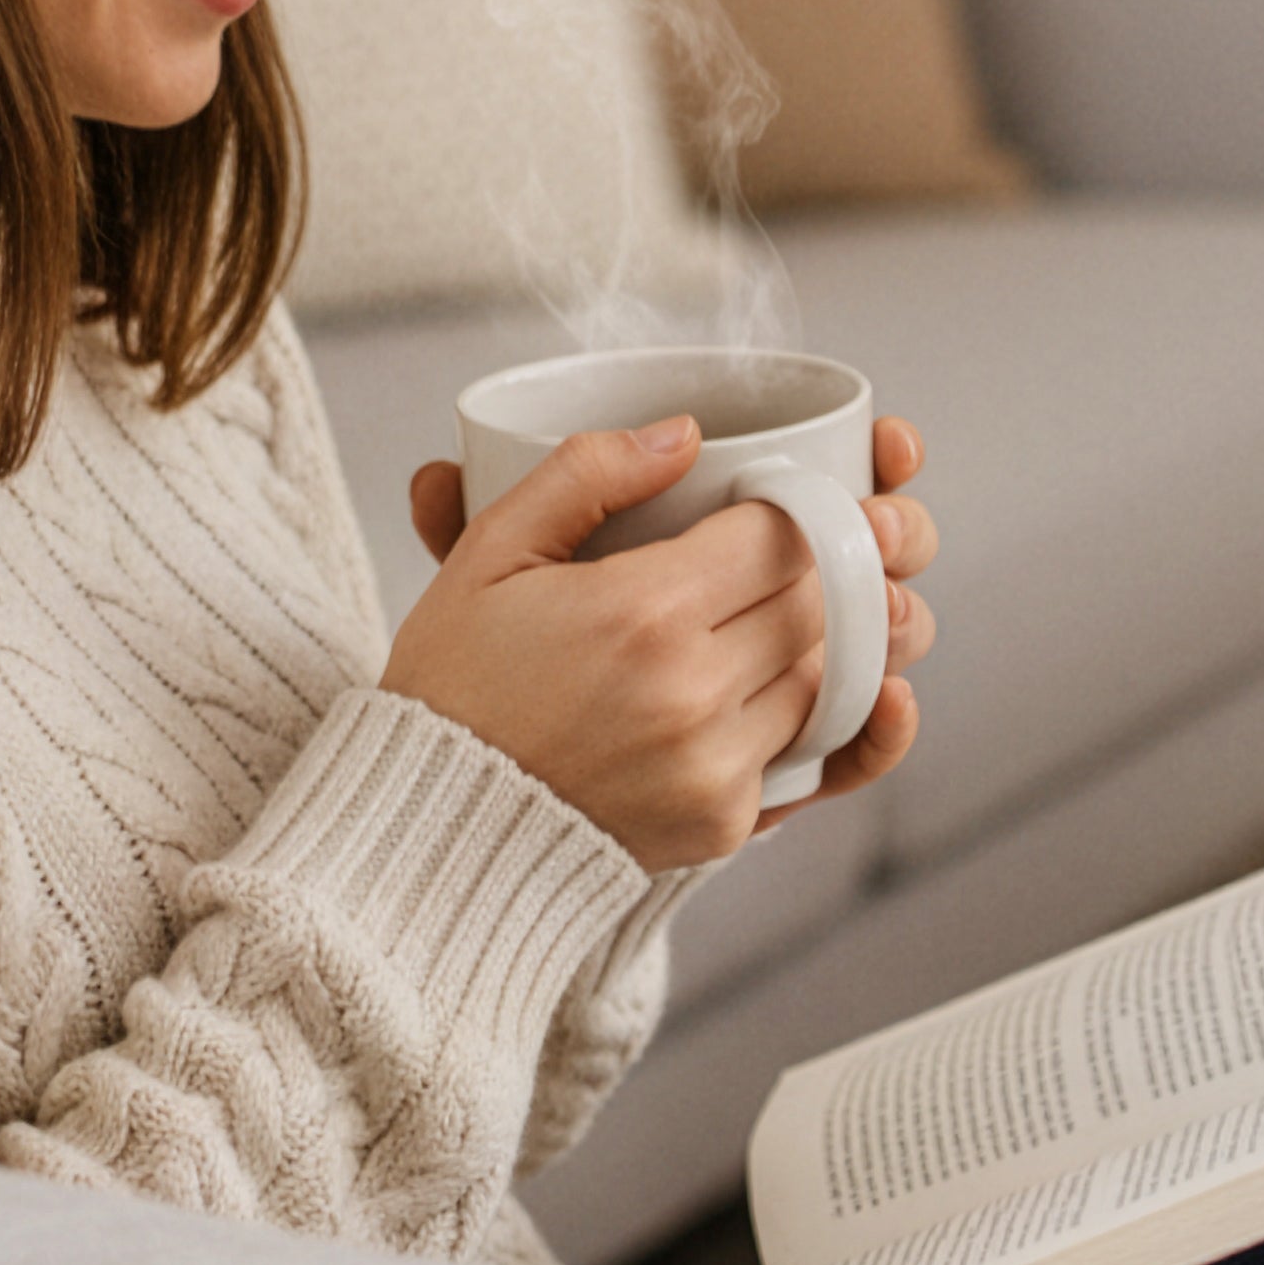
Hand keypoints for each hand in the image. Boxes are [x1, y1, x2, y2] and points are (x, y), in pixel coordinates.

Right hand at [390, 416, 934, 870]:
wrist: (433, 828)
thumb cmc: (456, 685)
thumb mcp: (491, 553)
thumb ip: (586, 474)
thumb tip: (684, 436)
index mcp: (643, 613)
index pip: (781, 533)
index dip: (789, 506)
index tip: (770, 501)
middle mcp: (694, 693)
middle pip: (820, 601)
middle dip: (819, 566)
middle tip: (791, 549)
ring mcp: (717, 766)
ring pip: (830, 674)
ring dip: (818, 638)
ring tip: (779, 611)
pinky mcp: (727, 823)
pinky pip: (811, 750)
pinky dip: (815, 712)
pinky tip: (817, 685)